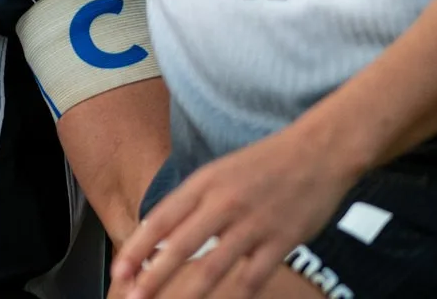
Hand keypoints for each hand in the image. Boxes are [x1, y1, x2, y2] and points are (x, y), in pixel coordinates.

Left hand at [110, 124, 361, 298]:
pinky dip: (238, 294)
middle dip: (152, 276)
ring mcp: (253, 222)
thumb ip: (193, 202)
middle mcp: (224, 202)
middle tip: (132, 297)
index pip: (161, 219)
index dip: (137, 248)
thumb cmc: (265, 163)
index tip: (118, 271)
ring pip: (214, 266)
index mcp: (204, 182)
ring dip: (188, 293)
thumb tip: (161, 235)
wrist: (318, 151)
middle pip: (180, 246)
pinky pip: (253, 276)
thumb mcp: (220, 171)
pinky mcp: (282, 239)